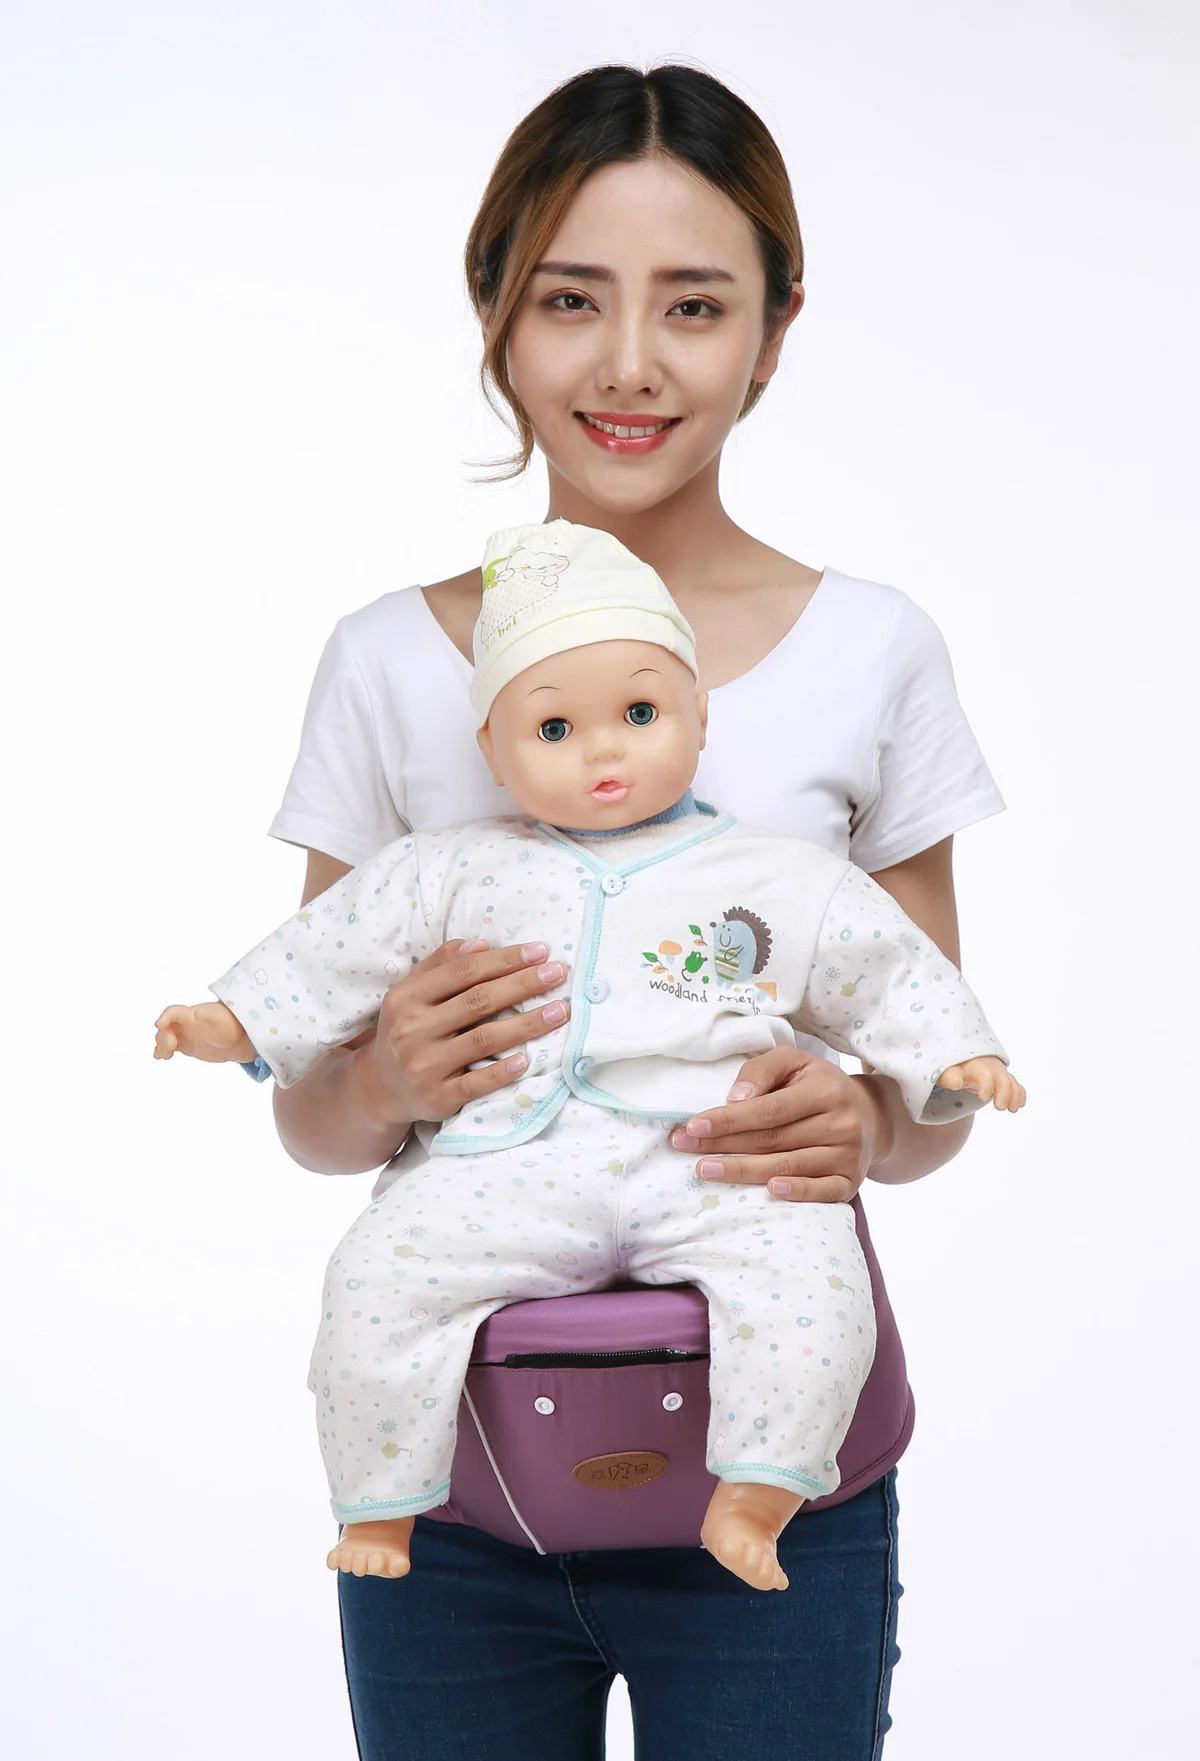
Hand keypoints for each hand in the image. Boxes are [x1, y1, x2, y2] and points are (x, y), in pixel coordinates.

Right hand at [154, 1002, 254, 1063]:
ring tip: (164, 1056)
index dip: (164, 1017)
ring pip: (165, 1037)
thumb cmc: (232, 1026)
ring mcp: (186, 1035)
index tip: (159, 1025)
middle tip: (171, 1047)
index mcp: (192, 1015)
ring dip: (160, 1045)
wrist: (241, 1039)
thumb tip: (196, 1013)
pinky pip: (171, 1047)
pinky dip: (163, 1051)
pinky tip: (161, 1057)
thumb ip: (209, 1017)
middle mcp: (186, 1024)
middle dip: (163, 1036)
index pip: (173, 1012)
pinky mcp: (187, 1046)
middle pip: (166, 1027)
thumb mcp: (221, 1021)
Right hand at [358, 938, 570, 1127]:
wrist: (381, 1087)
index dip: (504, 959)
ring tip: (560, 1011)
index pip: (463, 971)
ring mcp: (424, 1066)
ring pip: (484, 1040)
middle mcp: (413, 1030)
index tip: (540, 952)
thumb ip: (442, 964)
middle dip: (523, 984)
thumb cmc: (407, 1029)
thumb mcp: (411, 992)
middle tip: (559, 974)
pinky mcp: (437, 1097)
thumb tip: (483, 944)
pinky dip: (503, 1072)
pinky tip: (528, 1060)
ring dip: (527, 1024)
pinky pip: (477, 1084)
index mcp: (408, 998)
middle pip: (478, 1001)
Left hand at [669, 1046, 890, 1203]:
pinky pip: (822, 1192)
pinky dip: (796, 1193)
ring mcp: (848, 1156)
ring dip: (743, 1171)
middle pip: (772, 1139)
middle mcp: (841, 1123)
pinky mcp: (851, 1182)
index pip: (768, 1109)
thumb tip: (735, 1099)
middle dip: (723, 1145)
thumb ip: (762, 1070)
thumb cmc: (819, 1086)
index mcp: (825, 1090)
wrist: (871, 1117)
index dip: (729, 1119)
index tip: (693, 1125)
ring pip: (788, 1165)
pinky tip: (769, 1191)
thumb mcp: (795, 1063)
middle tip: (683, 1147)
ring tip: (705, 1171)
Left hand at [936, 1056, 1025, 1111]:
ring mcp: (997, 1073)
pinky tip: (1018, 1104)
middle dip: (1005, 1092)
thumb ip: (949, 1077)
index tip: (983, 1097)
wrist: (958, 1061)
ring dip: (1014, 1095)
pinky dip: (1019, 1094)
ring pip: (1011, 1081)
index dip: (986, 1085)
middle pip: (1002, 1077)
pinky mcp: (1003, 1079)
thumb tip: (954, 1082)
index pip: (984, 1073)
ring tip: (1012, 1109)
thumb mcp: (945, 1072)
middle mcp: (989, 1067)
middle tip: (999, 1107)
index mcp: (974, 1064)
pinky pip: (1015, 1085)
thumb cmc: (950, 1069)